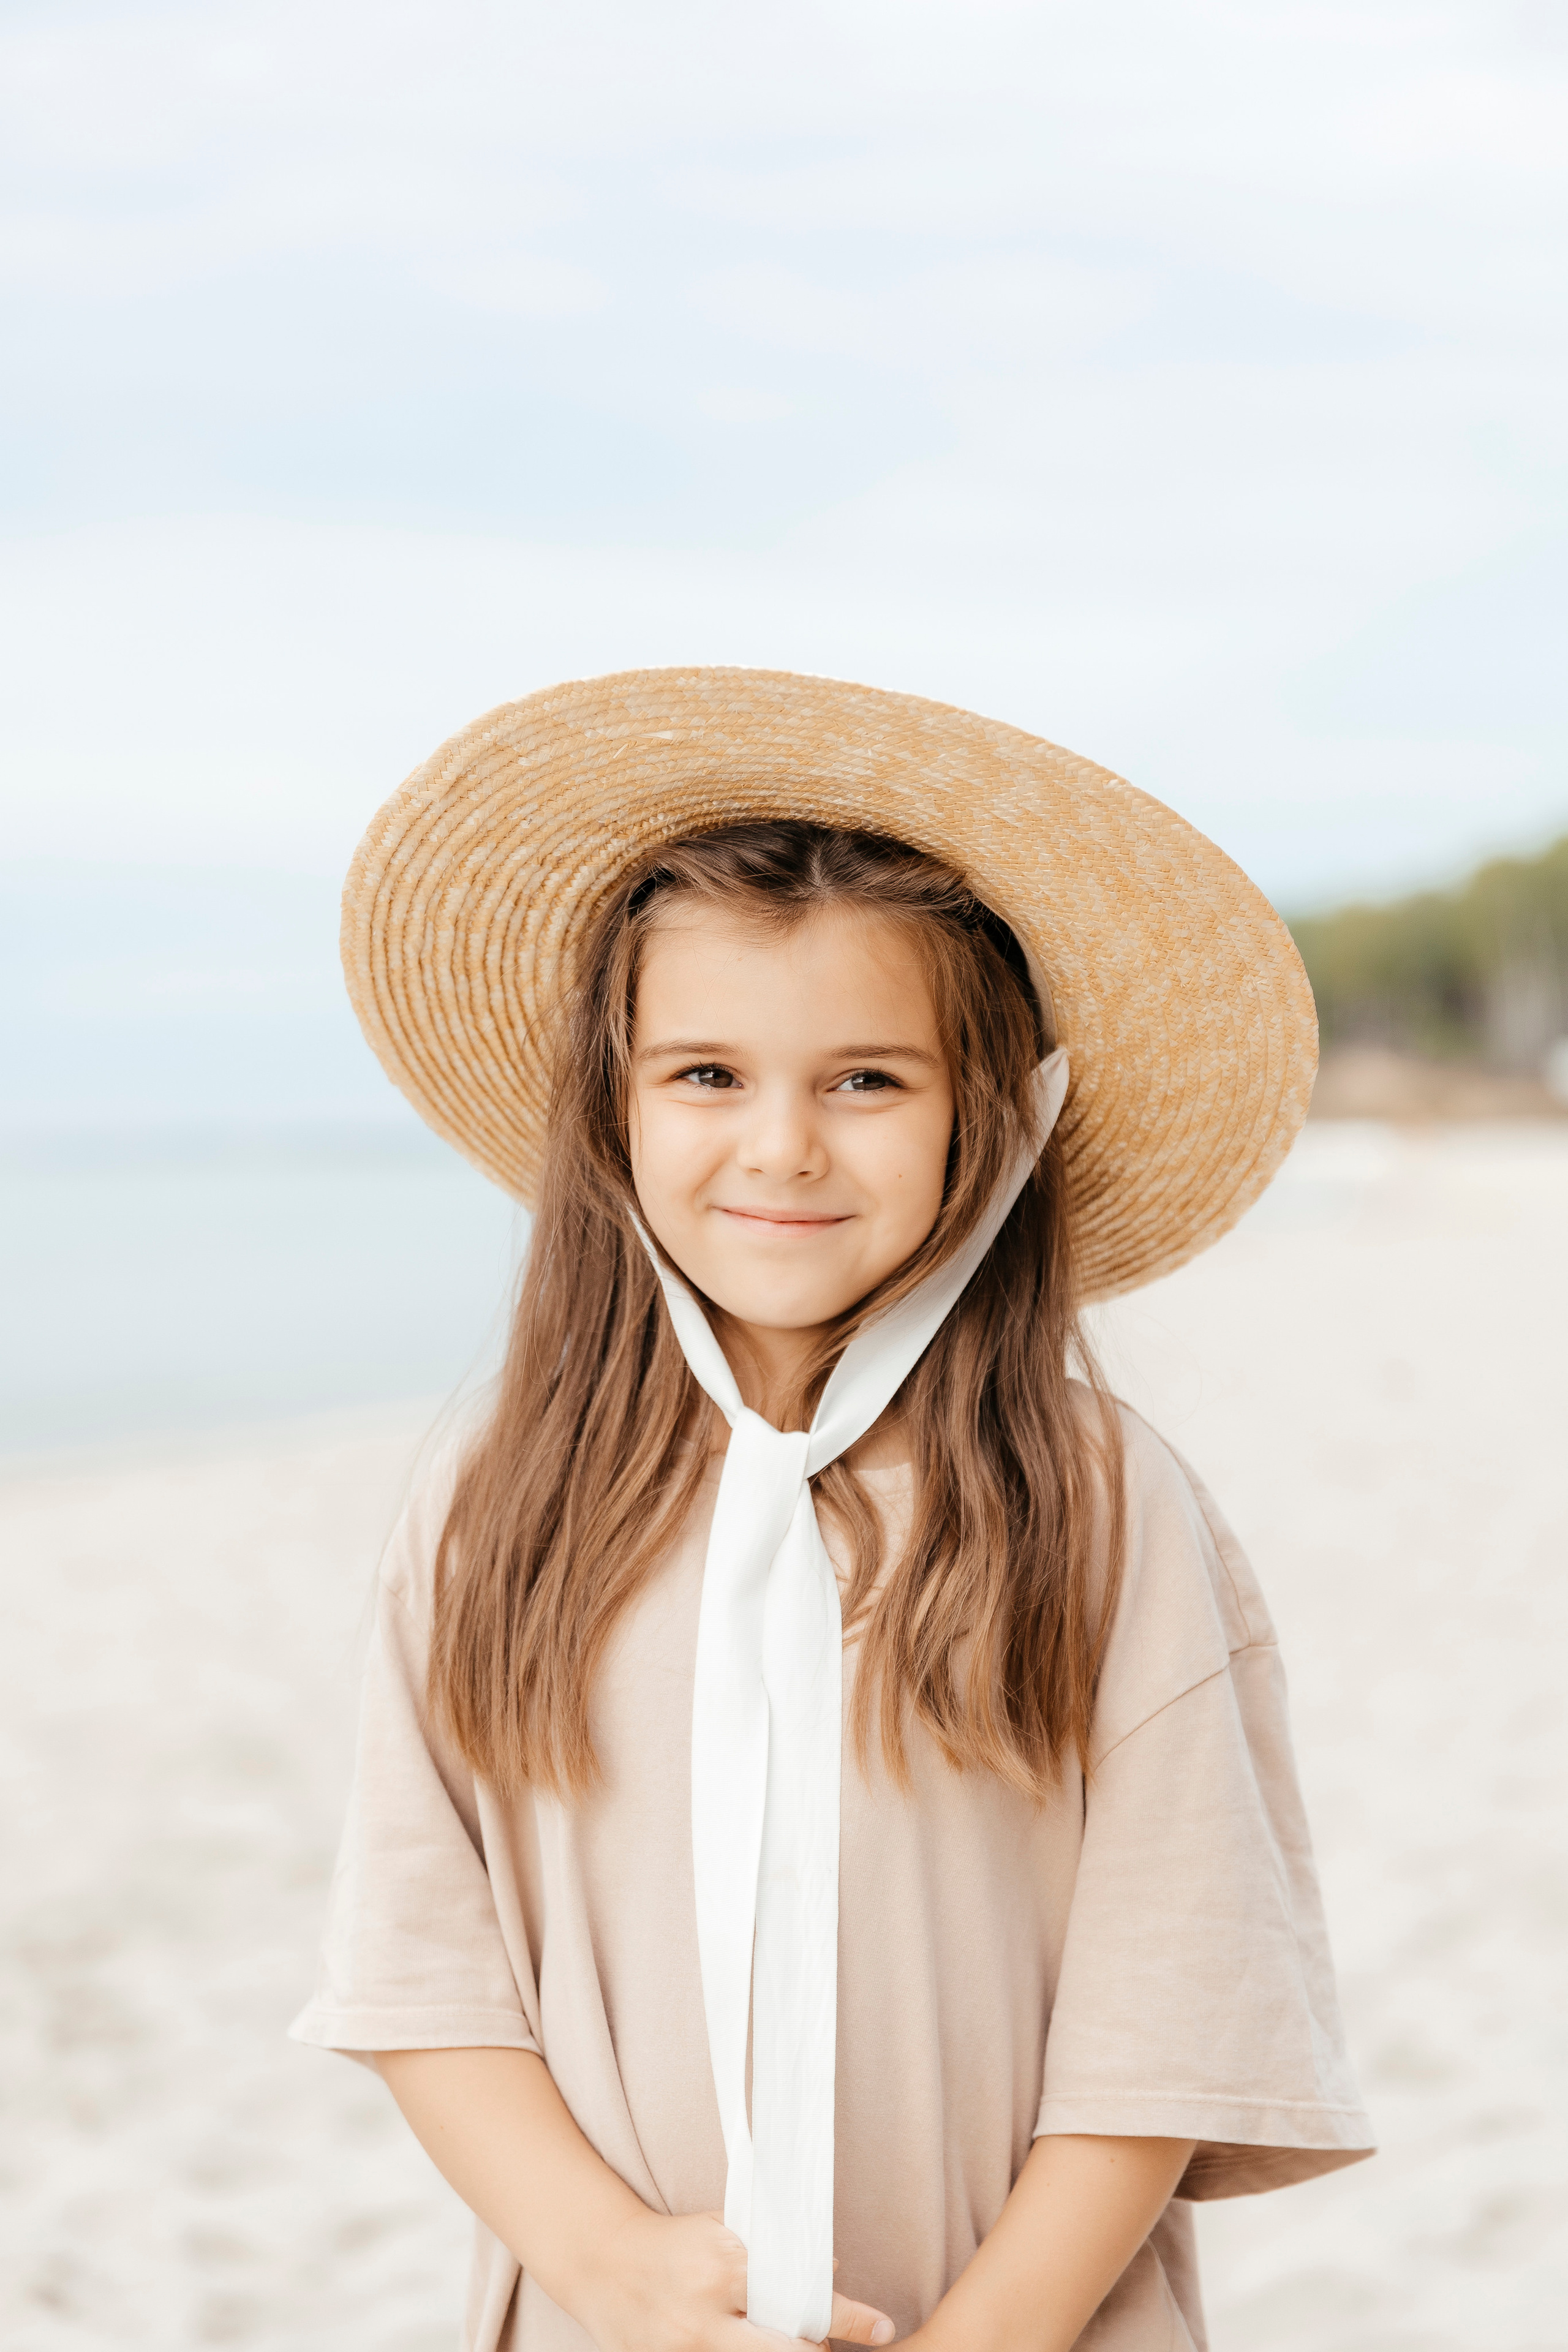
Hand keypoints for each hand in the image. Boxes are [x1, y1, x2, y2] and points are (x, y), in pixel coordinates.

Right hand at [576, 2207, 895, 2351]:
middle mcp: (706, 2316)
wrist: (602, 2262)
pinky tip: (746, 2346)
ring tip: (799, 2346)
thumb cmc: (672, 2240)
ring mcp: (687, 2349)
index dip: (847, 2316)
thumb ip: (769, 2246)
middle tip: (832, 2350)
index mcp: (722, 2267)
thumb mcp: (720, 2227)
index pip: (799, 2293)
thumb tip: (827, 2267)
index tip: (884, 2329)